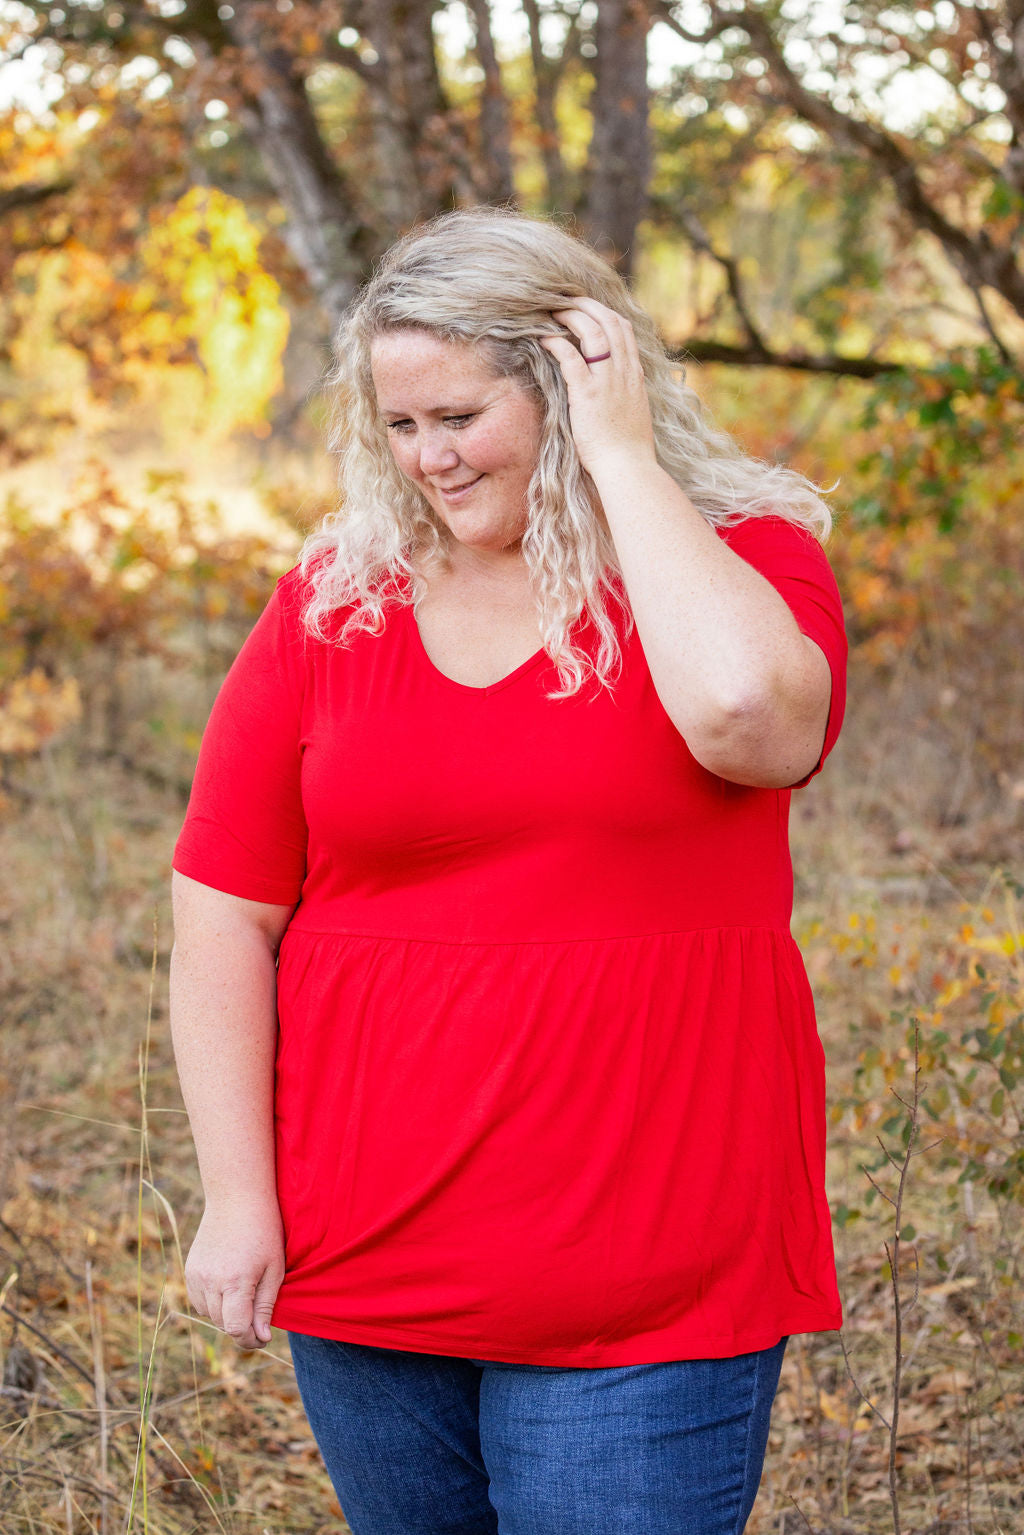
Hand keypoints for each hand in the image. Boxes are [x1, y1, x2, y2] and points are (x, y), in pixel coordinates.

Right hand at [185, 1199, 284, 1349]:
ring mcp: (196, 1276)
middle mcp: (211, 1281)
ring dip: (226, 1314)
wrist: (236, 1198)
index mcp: (235, 1281)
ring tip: (244, 1294)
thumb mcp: (274, 1268)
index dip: (251, 1340)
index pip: (236, 1329)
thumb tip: (262, 1337)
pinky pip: (199, 1301)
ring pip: (209, 1315)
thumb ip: (266, 1306)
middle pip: (223, 1324)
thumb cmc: (263, 1231)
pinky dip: (213, 1302)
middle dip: (242, 1327)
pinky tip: (228, 1285)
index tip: (263, 1337)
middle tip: (259, 1318)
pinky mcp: (190, 1270)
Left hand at [540, 296, 656, 477]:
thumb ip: (624, 396)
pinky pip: (570, 357)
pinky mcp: (588, 394)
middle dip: (587, 305)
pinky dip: (556, 342)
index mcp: (635, 375)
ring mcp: (607, 381)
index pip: (624, 329)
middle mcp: (624, 372)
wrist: (628, 468)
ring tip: (552, 312)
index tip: (587, 308)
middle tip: (565, 300)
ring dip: (571, 316)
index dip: (604, 312)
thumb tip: (612, 393)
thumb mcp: (633, 414)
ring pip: (592, 331)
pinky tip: (543, 338)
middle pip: (610, 321)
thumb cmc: (628, 450)